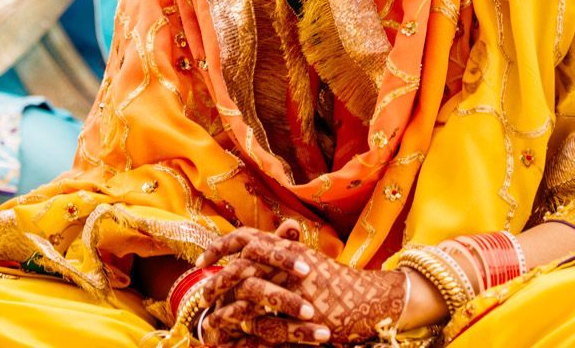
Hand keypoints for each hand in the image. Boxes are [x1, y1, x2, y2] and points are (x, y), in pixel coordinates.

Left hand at [192, 222, 405, 345]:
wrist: (373, 300)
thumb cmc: (338, 281)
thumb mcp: (308, 260)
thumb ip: (283, 250)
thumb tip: (256, 243)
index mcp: (287, 249)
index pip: (245, 238)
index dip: (220, 246)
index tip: (201, 260)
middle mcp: (289, 264)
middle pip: (241, 266)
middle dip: (218, 281)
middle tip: (202, 295)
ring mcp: (296, 290)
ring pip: (250, 297)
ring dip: (229, 310)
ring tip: (213, 323)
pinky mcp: (305, 316)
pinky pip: (269, 328)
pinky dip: (249, 338)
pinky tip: (233, 345)